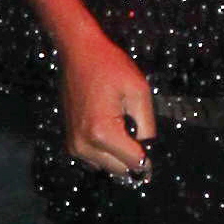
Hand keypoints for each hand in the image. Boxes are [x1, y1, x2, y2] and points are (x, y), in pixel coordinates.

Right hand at [61, 24, 154, 177]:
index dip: (149, 158)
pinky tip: (110, 129)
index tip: (153, 147)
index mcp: (102, 133)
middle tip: (134, 128)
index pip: (135, 163)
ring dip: (119, 155)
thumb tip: (149, 152)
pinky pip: (96, 160)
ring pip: (109, 167)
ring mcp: (74, 146)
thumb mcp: (138, 92)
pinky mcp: (70, 143)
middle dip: (133, 155)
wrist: (78, 53)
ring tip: (120, 125)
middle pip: (121, 169)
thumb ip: (147, 127)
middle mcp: (84, 145)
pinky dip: (107, 152)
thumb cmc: (109, 67)